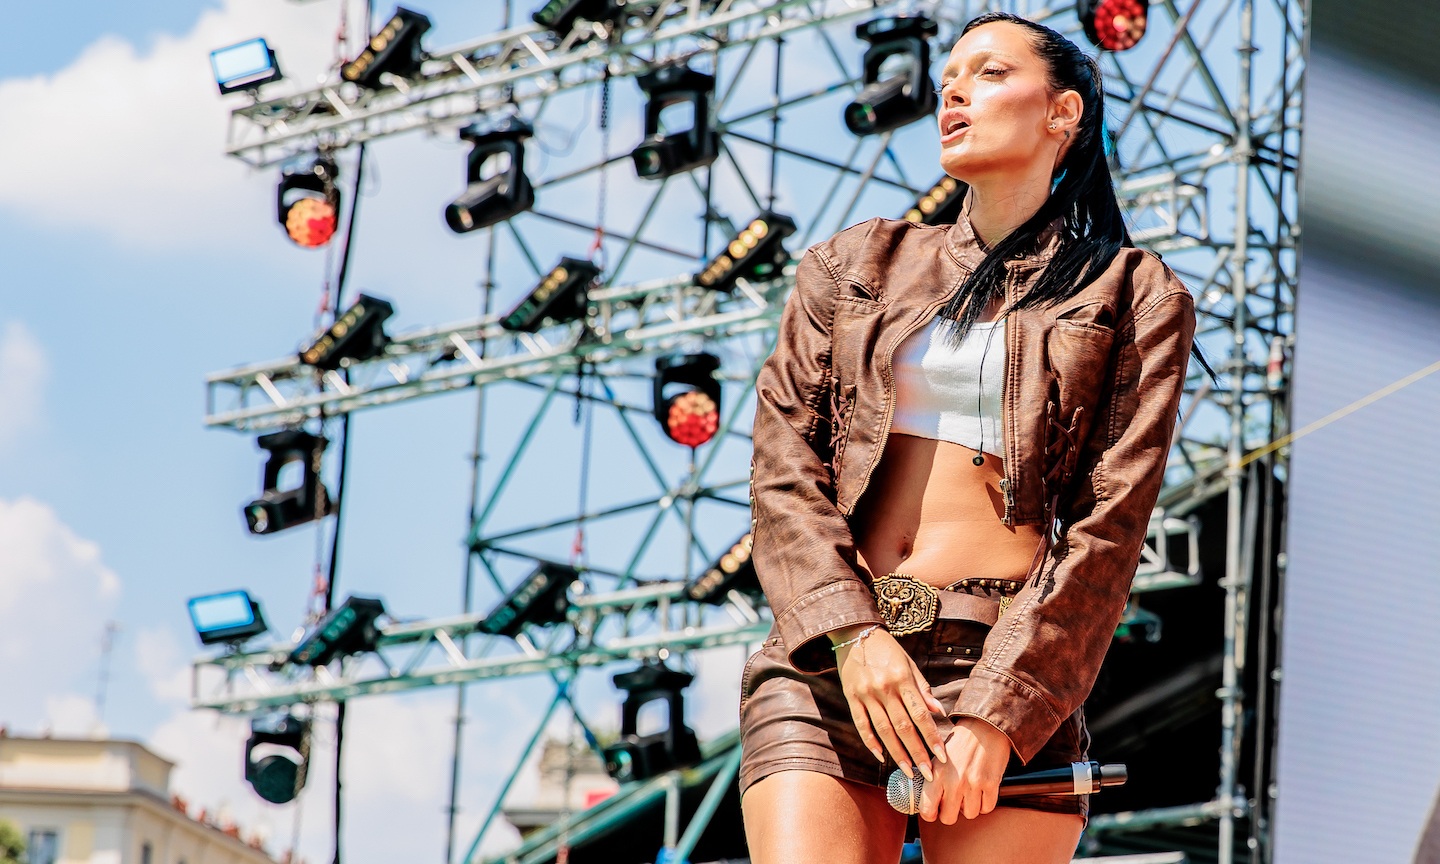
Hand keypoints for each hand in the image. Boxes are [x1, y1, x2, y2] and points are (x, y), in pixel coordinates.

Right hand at [834, 626, 946, 781]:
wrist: (854, 633)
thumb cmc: (887, 650)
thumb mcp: (909, 664)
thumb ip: (923, 688)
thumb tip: (939, 712)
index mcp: (902, 678)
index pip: (920, 714)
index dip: (932, 737)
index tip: (943, 756)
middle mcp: (884, 688)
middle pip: (903, 726)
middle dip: (917, 752)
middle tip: (928, 774)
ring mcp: (866, 694)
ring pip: (883, 730)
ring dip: (897, 753)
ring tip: (908, 771)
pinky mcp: (851, 698)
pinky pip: (862, 724)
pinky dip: (871, 743)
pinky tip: (881, 757)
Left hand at [918, 717, 1012, 822]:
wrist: (984, 726)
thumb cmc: (959, 742)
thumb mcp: (938, 758)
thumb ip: (932, 779)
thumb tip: (926, 802)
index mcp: (936, 774)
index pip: (927, 810)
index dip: (931, 814)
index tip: (935, 810)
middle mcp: (953, 781)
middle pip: (948, 818)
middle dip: (950, 812)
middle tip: (953, 801)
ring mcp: (973, 784)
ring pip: (969, 814)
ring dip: (969, 807)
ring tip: (968, 792)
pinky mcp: (991, 783)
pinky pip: (986, 808)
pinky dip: (984, 803)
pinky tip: (981, 791)